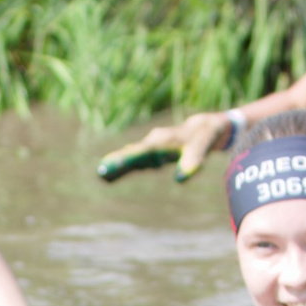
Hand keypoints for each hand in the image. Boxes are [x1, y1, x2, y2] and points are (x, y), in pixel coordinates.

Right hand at [97, 111, 231, 182]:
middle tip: (100, 172)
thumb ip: (194, 159)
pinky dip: (125, 167)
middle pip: (132, 155)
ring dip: (118, 166)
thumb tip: (180, 178)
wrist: (205, 127)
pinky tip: (112, 175)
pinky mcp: (154, 154)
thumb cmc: (205, 135)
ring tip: (102, 175)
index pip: (141, 152)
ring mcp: (152, 148)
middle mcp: (154, 142)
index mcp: (162, 140)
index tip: (110, 165)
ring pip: (132, 158)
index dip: (125, 160)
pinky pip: (137, 161)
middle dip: (117, 163)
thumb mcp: (204, 145)